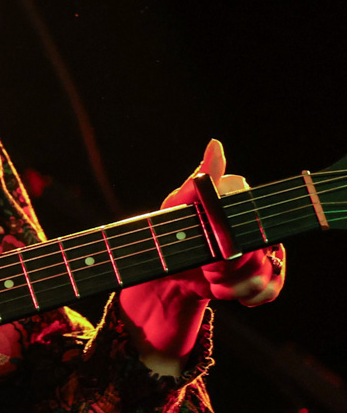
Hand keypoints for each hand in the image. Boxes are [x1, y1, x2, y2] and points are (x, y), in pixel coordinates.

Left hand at [119, 139, 285, 374]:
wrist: (168, 271)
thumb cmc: (171, 231)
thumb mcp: (178, 205)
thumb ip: (198, 180)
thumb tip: (216, 144)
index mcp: (237, 200)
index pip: (253, 213)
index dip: (232, 237)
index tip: (213, 249)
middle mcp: (255, 222)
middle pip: (260, 247)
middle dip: (229, 266)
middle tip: (205, 267)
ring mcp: (263, 248)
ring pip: (266, 270)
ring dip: (234, 284)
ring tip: (211, 279)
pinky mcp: (264, 272)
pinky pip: (272, 288)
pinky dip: (248, 296)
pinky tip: (229, 292)